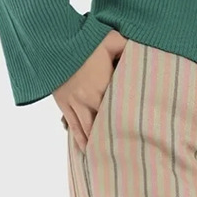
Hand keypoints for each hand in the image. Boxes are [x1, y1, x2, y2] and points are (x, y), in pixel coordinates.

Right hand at [53, 30, 128, 151]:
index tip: (139, 133)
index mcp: (104, 85)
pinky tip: (84, 150)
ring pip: (87, 129)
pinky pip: (72, 126)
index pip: (119, 107)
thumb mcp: (111, 38)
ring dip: (95, 143)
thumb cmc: (84, 39)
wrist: (53, 42)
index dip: (128, 120)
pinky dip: (78, 139)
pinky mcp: (63, 103)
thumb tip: (143, 47)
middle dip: (113, 137)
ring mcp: (74, 103)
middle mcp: (89, 99)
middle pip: (103, 123)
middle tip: (126, 154)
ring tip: (105, 158)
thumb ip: (127, 45)